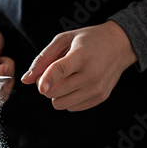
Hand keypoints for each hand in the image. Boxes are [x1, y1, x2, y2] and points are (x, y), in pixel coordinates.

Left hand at [21, 21, 136, 110]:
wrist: (120, 45)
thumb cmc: (88, 40)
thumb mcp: (64, 40)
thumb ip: (42, 58)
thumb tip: (25, 80)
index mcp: (81, 55)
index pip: (61, 70)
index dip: (48, 80)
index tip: (41, 87)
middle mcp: (91, 74)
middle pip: (55, 92)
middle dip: (46, 86)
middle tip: (52, 74)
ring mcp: (97, 88)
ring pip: (61, 104)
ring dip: (56, 94)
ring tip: (65, 80)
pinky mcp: (100, 97)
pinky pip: (72, 108)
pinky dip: (69, 98)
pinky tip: (76, 85)